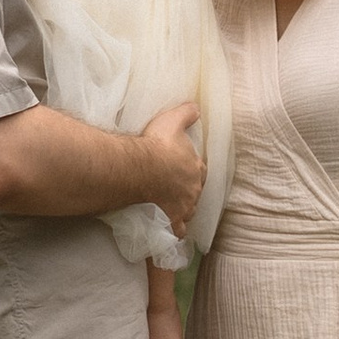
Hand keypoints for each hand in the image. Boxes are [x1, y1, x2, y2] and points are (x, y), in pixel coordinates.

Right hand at [137, 101, 206, 232]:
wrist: (140, 168)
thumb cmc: (156, 145)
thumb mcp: (173, 121)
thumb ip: (186, 113)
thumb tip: (196, 107)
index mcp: (196, 168)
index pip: (198, 170)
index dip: (190, 170)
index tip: (180, 170)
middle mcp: (193, 190)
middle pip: (193, 192)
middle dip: (186, 191)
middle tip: (171, 189)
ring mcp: (183, 207)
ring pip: (188, 212)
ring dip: (181, 210)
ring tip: (169, 209)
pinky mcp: (171, 221)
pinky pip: (176, 231)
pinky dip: (173, 231)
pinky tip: (166, 230)